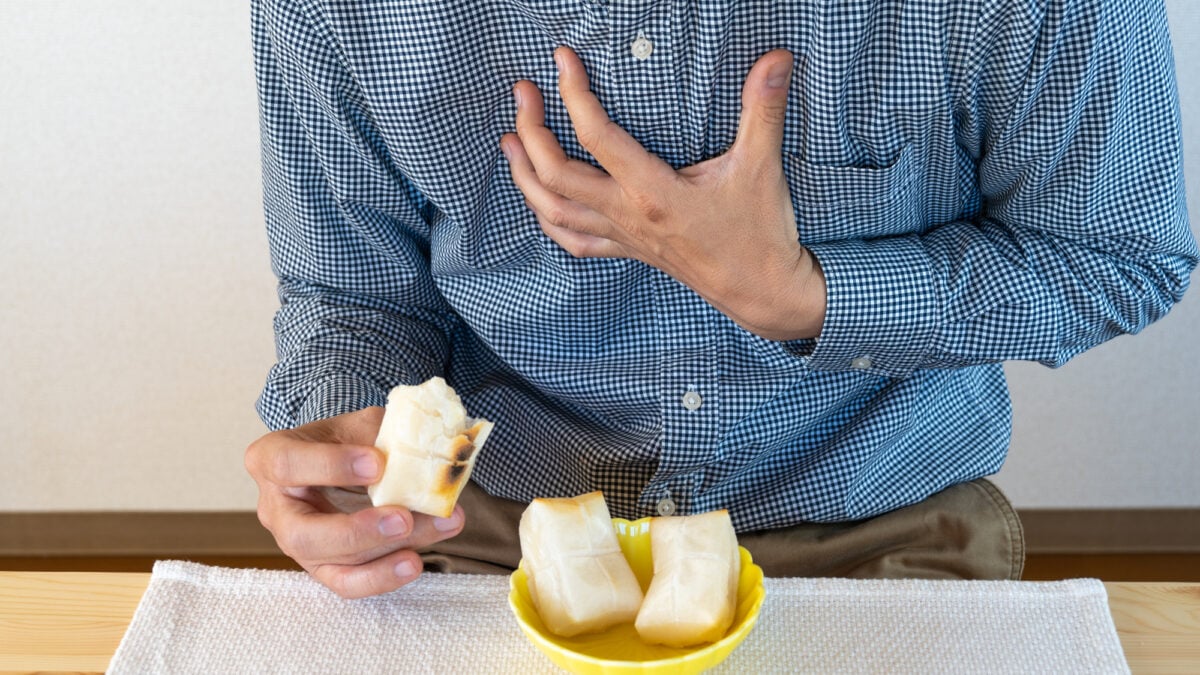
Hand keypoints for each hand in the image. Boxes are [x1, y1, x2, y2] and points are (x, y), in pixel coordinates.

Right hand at [244, 407, 465, 597]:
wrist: (344, 461)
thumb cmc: (345, 440)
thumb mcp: (357, 424)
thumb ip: (381, 433)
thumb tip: (423, 446)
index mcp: (271, 459)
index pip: (288, 464)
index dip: (332, 466)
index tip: (378, 463)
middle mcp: (276, 509)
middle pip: (304, 534)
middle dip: (357, 531)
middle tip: (403, 518)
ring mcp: (298, 545)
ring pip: (335, 563)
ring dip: (389, 552)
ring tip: (438, 528)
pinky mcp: (323, 568)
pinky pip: (349, 583)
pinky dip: (384, 576)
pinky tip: (414, 561)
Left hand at [502, 47, 825, 340]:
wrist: (761, 291)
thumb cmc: (759, 232)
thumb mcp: (761, 167)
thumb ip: (763, 109)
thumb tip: (776, 60)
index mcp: (653, 193)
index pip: (597, 137)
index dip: (574, 95)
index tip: (562, 61)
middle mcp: (628, 216)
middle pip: (556, 175)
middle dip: (530, 131)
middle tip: (523, 94)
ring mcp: (623, 237)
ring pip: (552, 212)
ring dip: (524, 177)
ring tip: (509, 143)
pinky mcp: (628, 251)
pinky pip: (573, 240)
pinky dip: (547, 219)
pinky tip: (537, 200)